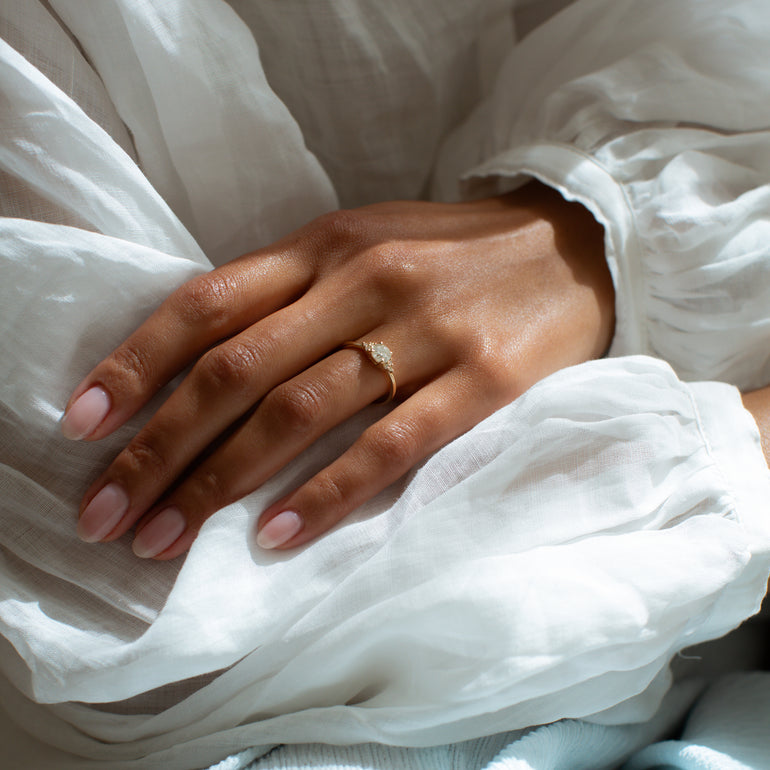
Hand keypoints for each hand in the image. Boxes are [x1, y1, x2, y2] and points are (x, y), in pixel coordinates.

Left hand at [61, 181, 613, 558]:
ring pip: (299, 411)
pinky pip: (389, 445)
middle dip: (159, 447)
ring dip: (222, 482)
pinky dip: (326, 494)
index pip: (207, 303)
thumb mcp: (364, 245)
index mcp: (326, 246)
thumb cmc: (453, 254)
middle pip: (236, 370)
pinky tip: (278, 539)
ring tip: (165, 538)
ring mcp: (425, 331)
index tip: (83, 425)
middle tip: (107, 513)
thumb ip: (291, 292)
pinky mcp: (482, 380)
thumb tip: (204, 359)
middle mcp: (364, 281)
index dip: (135, 364)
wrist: (571, 244)